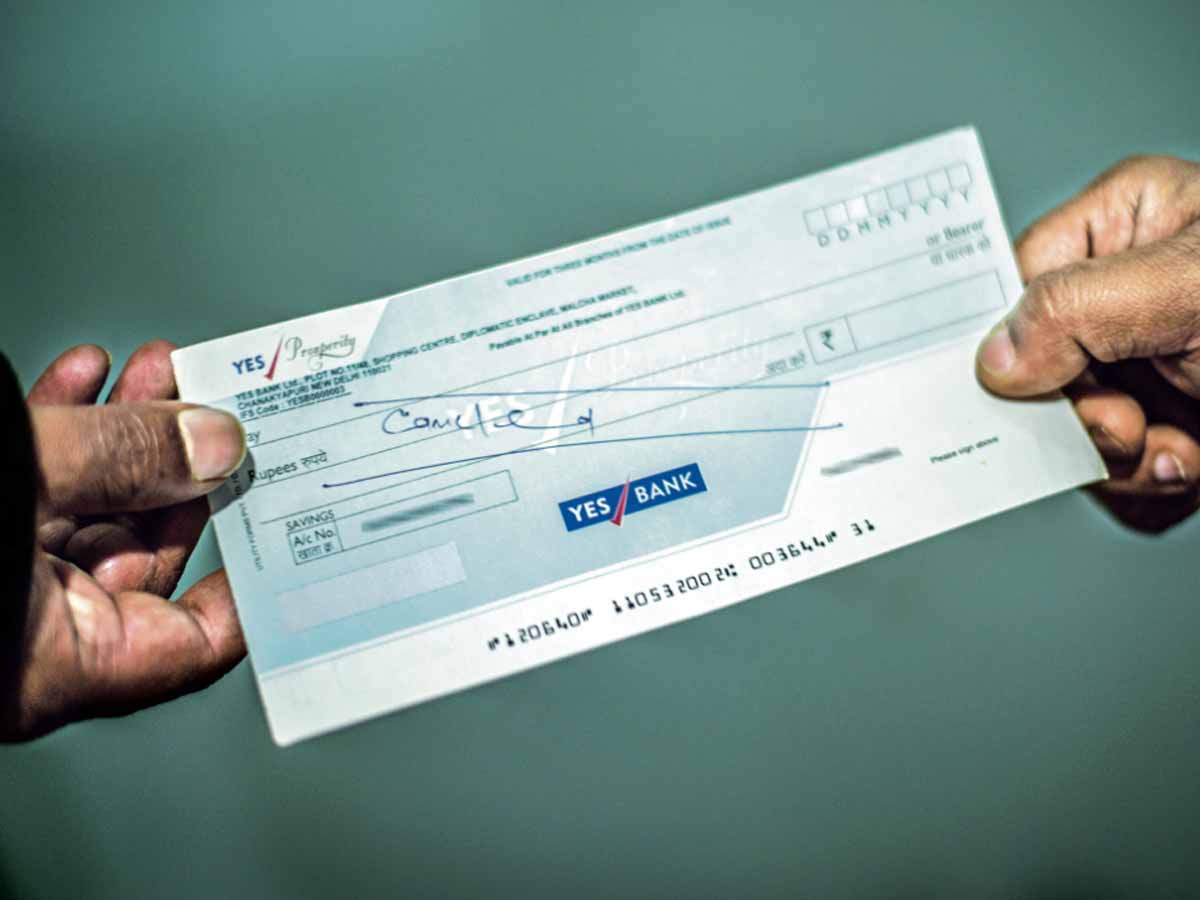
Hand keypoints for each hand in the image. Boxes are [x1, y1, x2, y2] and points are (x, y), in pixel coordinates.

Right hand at [1, 341, 246, 740]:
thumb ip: (124, 462)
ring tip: (161, 373)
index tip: (289, 519)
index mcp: (48, 662)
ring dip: (127, 436)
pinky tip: (84, 381)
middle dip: (186, 469)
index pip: (191, 642)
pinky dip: (60, 431)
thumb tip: (216, 443)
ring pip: (86, 511)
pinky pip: (26, 491)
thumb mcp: (14, 478)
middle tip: (227, 412)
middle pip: (145, 557)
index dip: (254, 582)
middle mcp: (19, 636)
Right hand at [976, 155, 1199, 531]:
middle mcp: (1131, 295)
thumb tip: (994, 356)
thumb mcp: (1192, 286)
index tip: (1020, 385)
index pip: (1018, 281)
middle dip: (1076, 413)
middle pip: (1038, 369)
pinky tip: (1192, 463)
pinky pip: (1116, 472)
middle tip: (1123, 420)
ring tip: (1174, 446)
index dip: (1008, 339)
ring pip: (1071, 430)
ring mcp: (1152, 365)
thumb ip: (1077, 309)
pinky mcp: (1175, 423)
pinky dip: (1149, 485)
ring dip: (1114, 458)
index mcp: (1129, 225)